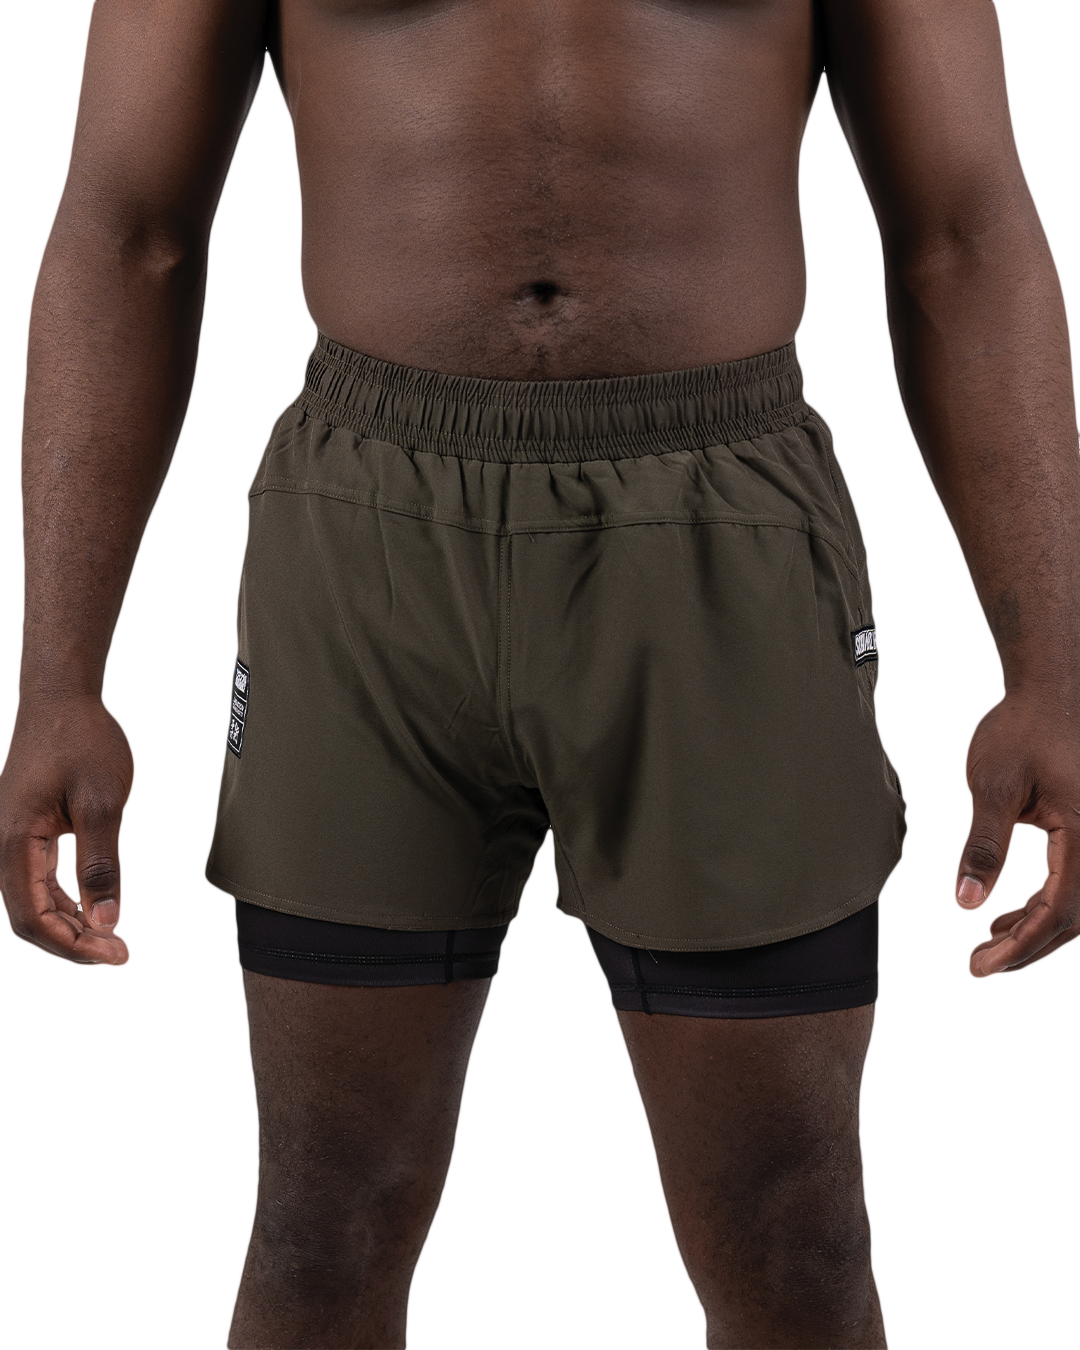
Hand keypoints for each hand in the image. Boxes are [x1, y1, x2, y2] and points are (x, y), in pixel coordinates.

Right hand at [0, 694, 134, 965]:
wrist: (61, 696)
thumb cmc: (81, 739)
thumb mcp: (103, 803)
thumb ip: (102, 865)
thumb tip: (107, 920)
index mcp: (15, 841)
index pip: (32, 917)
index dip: (71, 946)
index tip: (115, 954)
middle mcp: (4, 844)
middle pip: (27, 918)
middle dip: (71, 944)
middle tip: (119, 954)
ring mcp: (13, 837)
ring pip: (32, 901)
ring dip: (69, 925)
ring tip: (112, 937)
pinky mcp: (27, 829)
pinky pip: (38, 878)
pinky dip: (65, 900)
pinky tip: (94, 907)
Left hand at [954, 692, 1079, 978]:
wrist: (1053, 689)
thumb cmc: (1022, 727)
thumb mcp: (991, 783)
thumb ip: (983, 845)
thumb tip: (966, 903)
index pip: (1059, 910)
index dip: (1020, 947)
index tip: (979, 968)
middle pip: (1074, 919)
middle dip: (1025, 949)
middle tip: (977, 965)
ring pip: (1077, 907)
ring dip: (1033, 931)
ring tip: (985, 944)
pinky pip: (1075, 884)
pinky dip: (1042, 907)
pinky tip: (1004, 916)